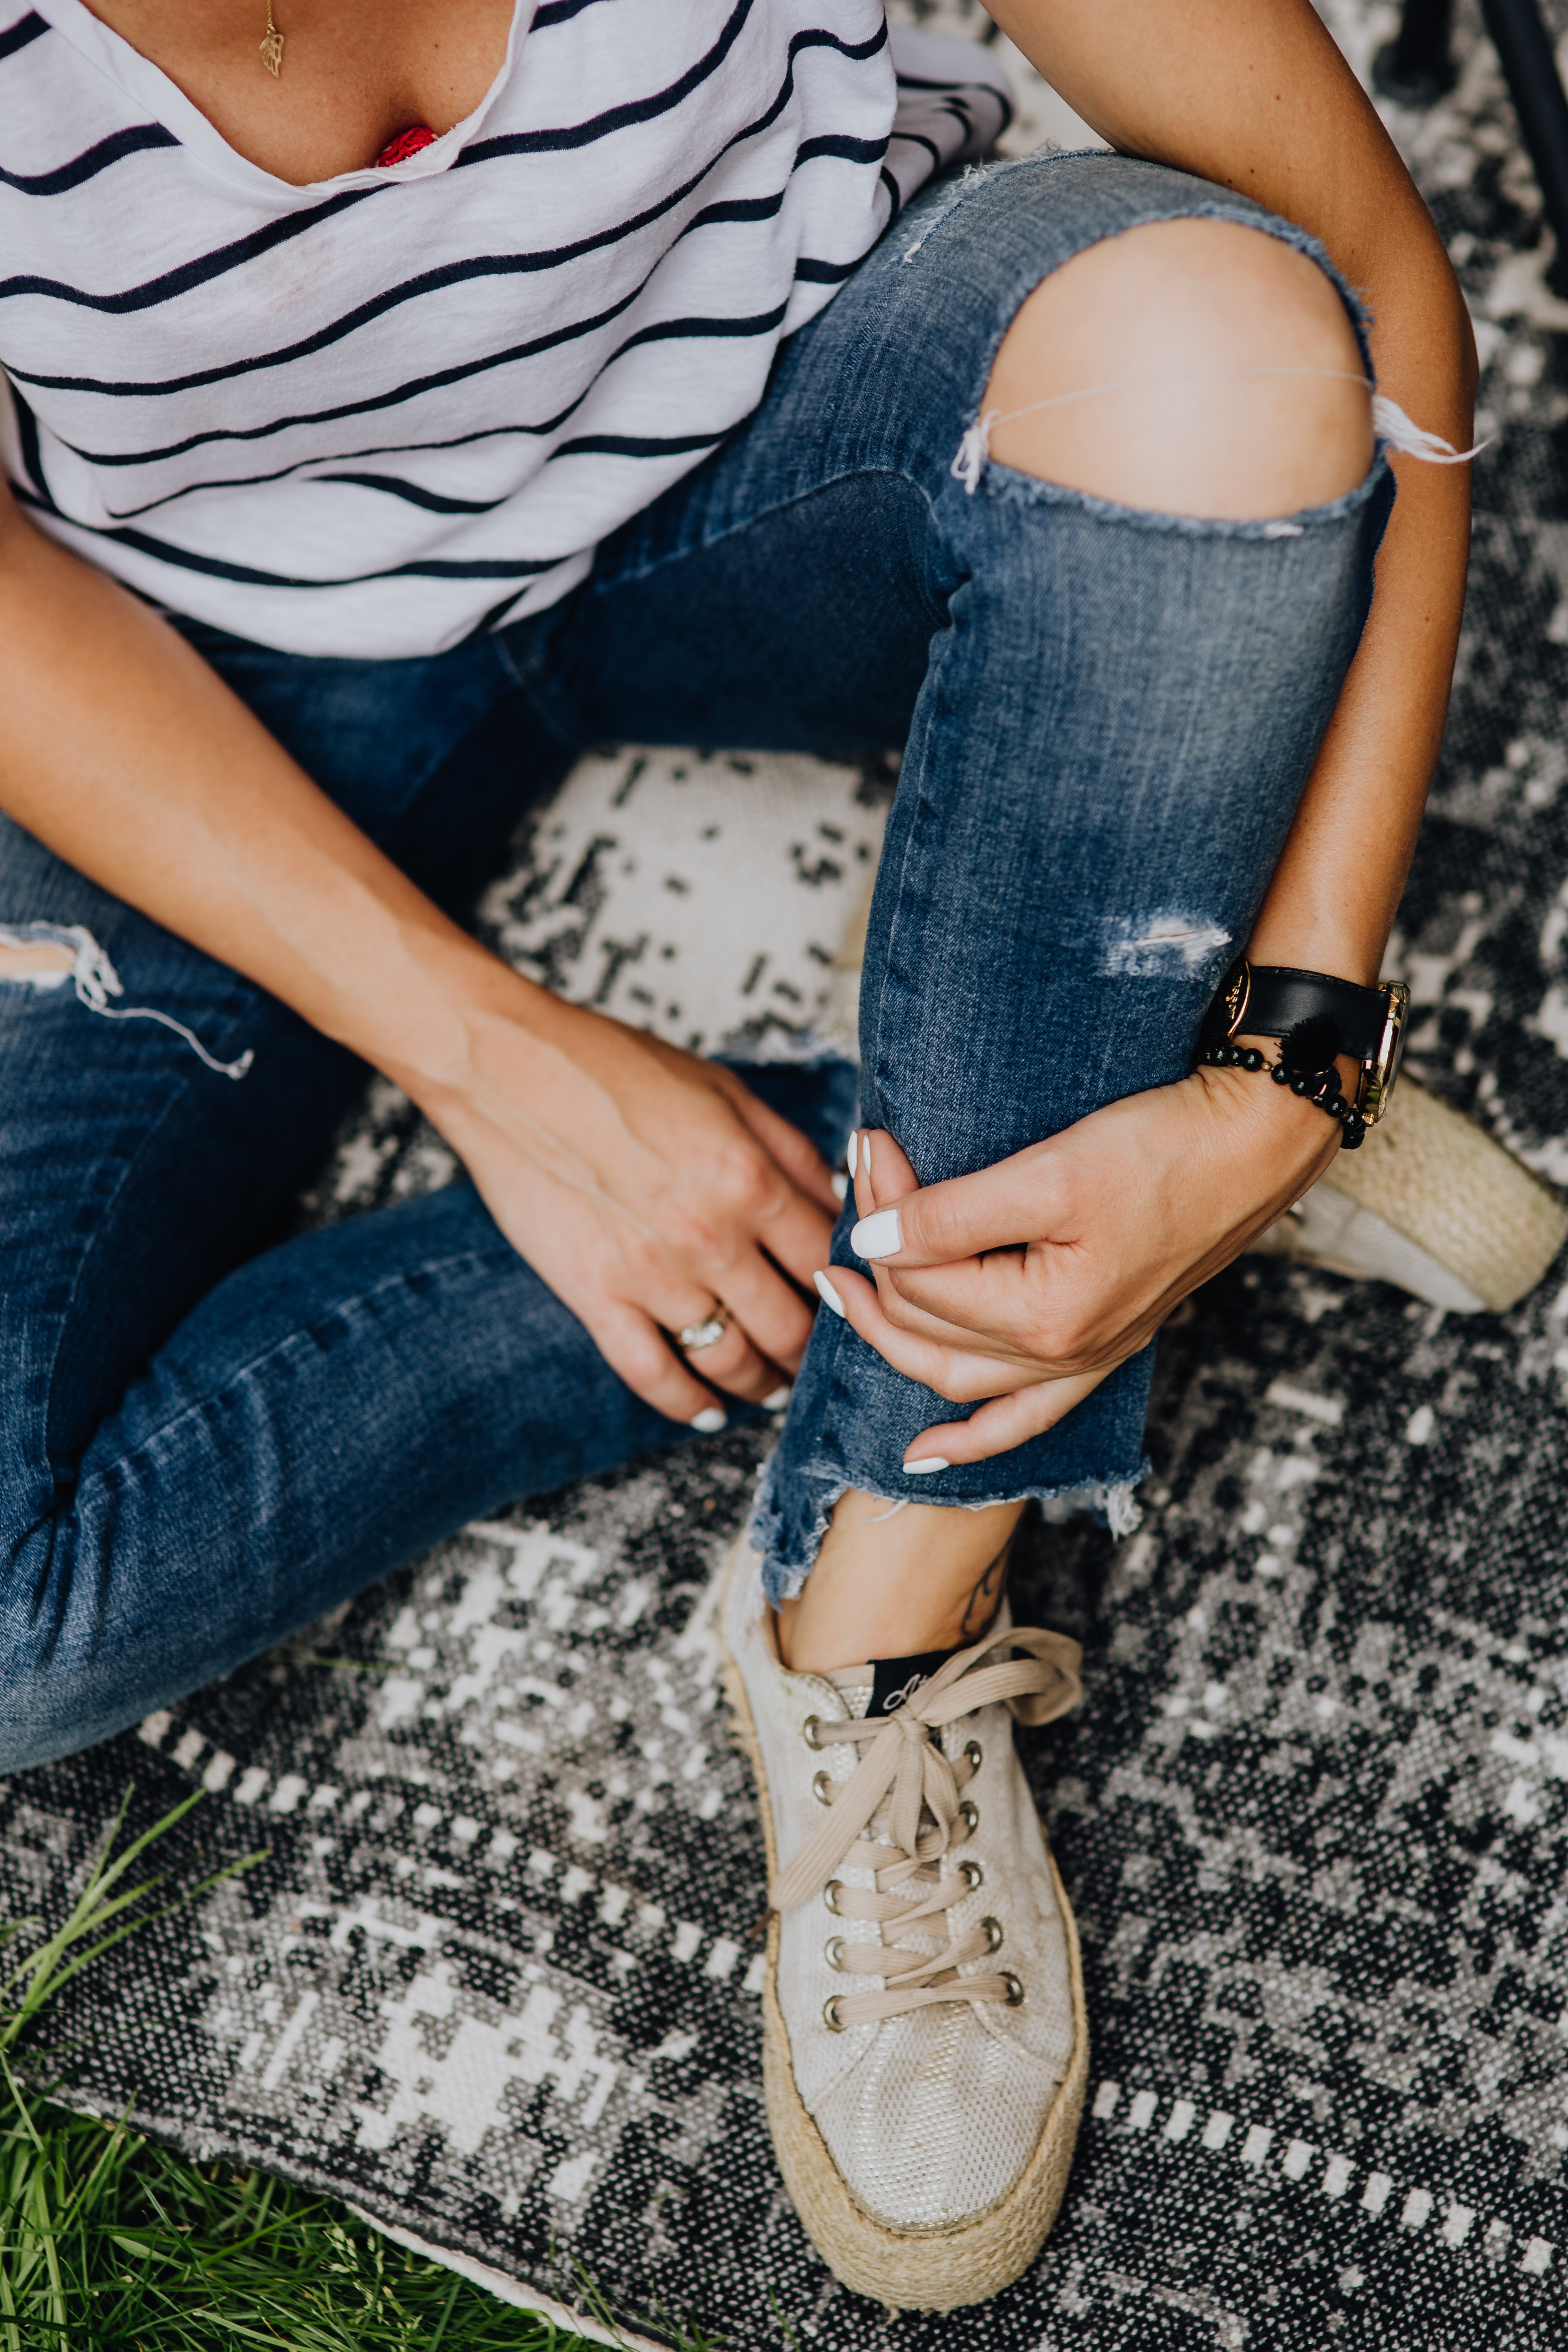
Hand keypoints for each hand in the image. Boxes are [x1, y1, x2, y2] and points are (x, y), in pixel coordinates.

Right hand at [412, 984, 837, 1424]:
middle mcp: (710, 1236)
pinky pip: (653, 1374)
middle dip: (810, 1350)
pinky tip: (708, 1409)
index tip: (848, 1301)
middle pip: (789, 1326)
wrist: (509, 1070)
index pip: (825, 1261)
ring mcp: (651, 1274)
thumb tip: (841, 1204)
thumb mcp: (725, 1092)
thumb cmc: (616, 1069)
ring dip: (761, 1384)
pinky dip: (687, 1403)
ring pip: (730, 1360)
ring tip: (771, 1386)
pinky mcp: (595, 1296)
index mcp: (749, 1179)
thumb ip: (790, 1152)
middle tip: (814, 1356)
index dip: (846, 1288)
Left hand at [822, 1060, 1345, 1465]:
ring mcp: (1084, 1359)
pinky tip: (924, 1458)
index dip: (882, 1210)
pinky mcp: (1103, 1347)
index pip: (921, 1276)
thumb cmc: (1163, 1149)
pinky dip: (973, 1443)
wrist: (1254, 1144)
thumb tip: (870, 1241)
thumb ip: (951, 1216)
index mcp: (1046, 1318)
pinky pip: (1025, 1419)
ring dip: (893, 1332)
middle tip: (857, 1176)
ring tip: (844, 1287)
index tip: (869, 1143)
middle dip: (878, 1254)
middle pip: (928, 1322)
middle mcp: (1064, 1355)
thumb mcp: (1049, 1173)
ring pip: (956, 1372)